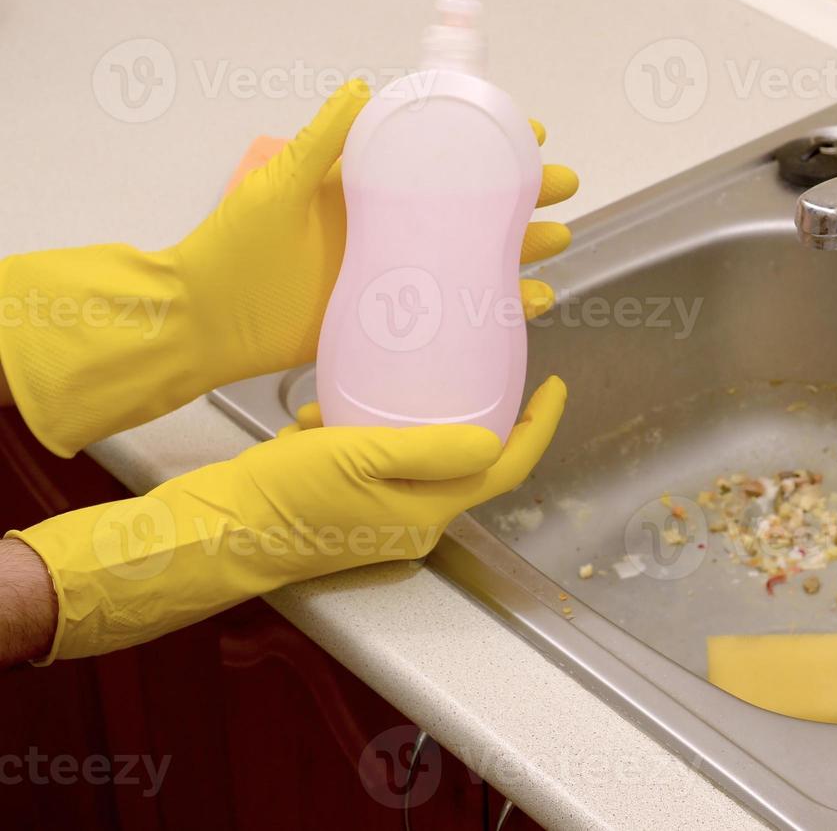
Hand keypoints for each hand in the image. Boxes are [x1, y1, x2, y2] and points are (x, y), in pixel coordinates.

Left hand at [0, 81, 578, 456]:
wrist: (204, 321)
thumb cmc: (233, 247)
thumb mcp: (280, 184)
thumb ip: (323, 141)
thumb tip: (367, 88)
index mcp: (365, 191)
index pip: (438, 161)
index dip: (483, 145)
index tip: (527, 131)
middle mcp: (389, 230)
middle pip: (470, 208)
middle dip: (520, 195)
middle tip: (559, 185)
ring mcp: (396, 276)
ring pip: (473, 257)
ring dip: (518, 248)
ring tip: (556, 241)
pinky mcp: (394, 321)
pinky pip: (456, 310)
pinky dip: (495, 304)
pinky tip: (528, 300)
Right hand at [7, 376, 564, 662]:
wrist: (215, 535)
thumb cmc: (284, 497)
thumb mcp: (360, 455)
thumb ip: (432, 448)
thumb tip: (494, 440)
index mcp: (429, 512)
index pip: (507, 466)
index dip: (539, 425)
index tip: (555, 384)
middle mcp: (414, 523)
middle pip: (467, 463)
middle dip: (474, 415)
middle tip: (476, 367)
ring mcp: (381, 520)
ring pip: (418, 459)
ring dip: (405, 421)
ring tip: (373, 391)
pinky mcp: (349, 512)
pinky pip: (377, 465)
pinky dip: (362, 435)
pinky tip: (322, 419)